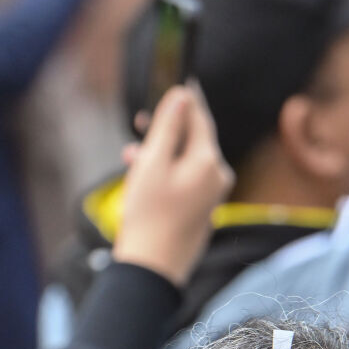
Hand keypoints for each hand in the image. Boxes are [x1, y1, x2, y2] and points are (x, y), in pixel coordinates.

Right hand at [112, 84, 233, 287]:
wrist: (152, 268)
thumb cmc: (149, 215)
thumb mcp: (152, 162)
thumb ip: (168, 127)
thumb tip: (182, 96)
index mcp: (209, 162)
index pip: (201, 118)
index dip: (188, 99)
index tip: (181, 80)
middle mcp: (217, 177)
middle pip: (194, 140)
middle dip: (167, 130)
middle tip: (142, 121)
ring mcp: (211, 197)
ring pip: (185, 162)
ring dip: (160, 154)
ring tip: (131, 156)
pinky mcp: (201, 212)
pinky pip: (185, 181)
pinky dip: (166, 174)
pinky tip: (142, 178)